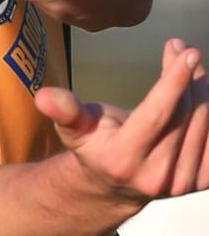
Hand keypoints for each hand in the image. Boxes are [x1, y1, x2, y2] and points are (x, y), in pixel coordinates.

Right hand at [35, 38, 208, 201]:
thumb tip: (43, 97)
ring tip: (190, 68)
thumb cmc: (97, 145)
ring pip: (206, 122)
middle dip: (187, 76)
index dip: (174, 81)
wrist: (115, 185)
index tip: (187, 52)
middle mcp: (156, 176)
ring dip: (202, 88)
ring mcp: (182, 183)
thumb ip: (64, 111)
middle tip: (181, 50)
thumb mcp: (75, 127)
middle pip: (185, 113)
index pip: (157, 115)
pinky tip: (203, 92)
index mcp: (124, 159)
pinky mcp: (200, 183)